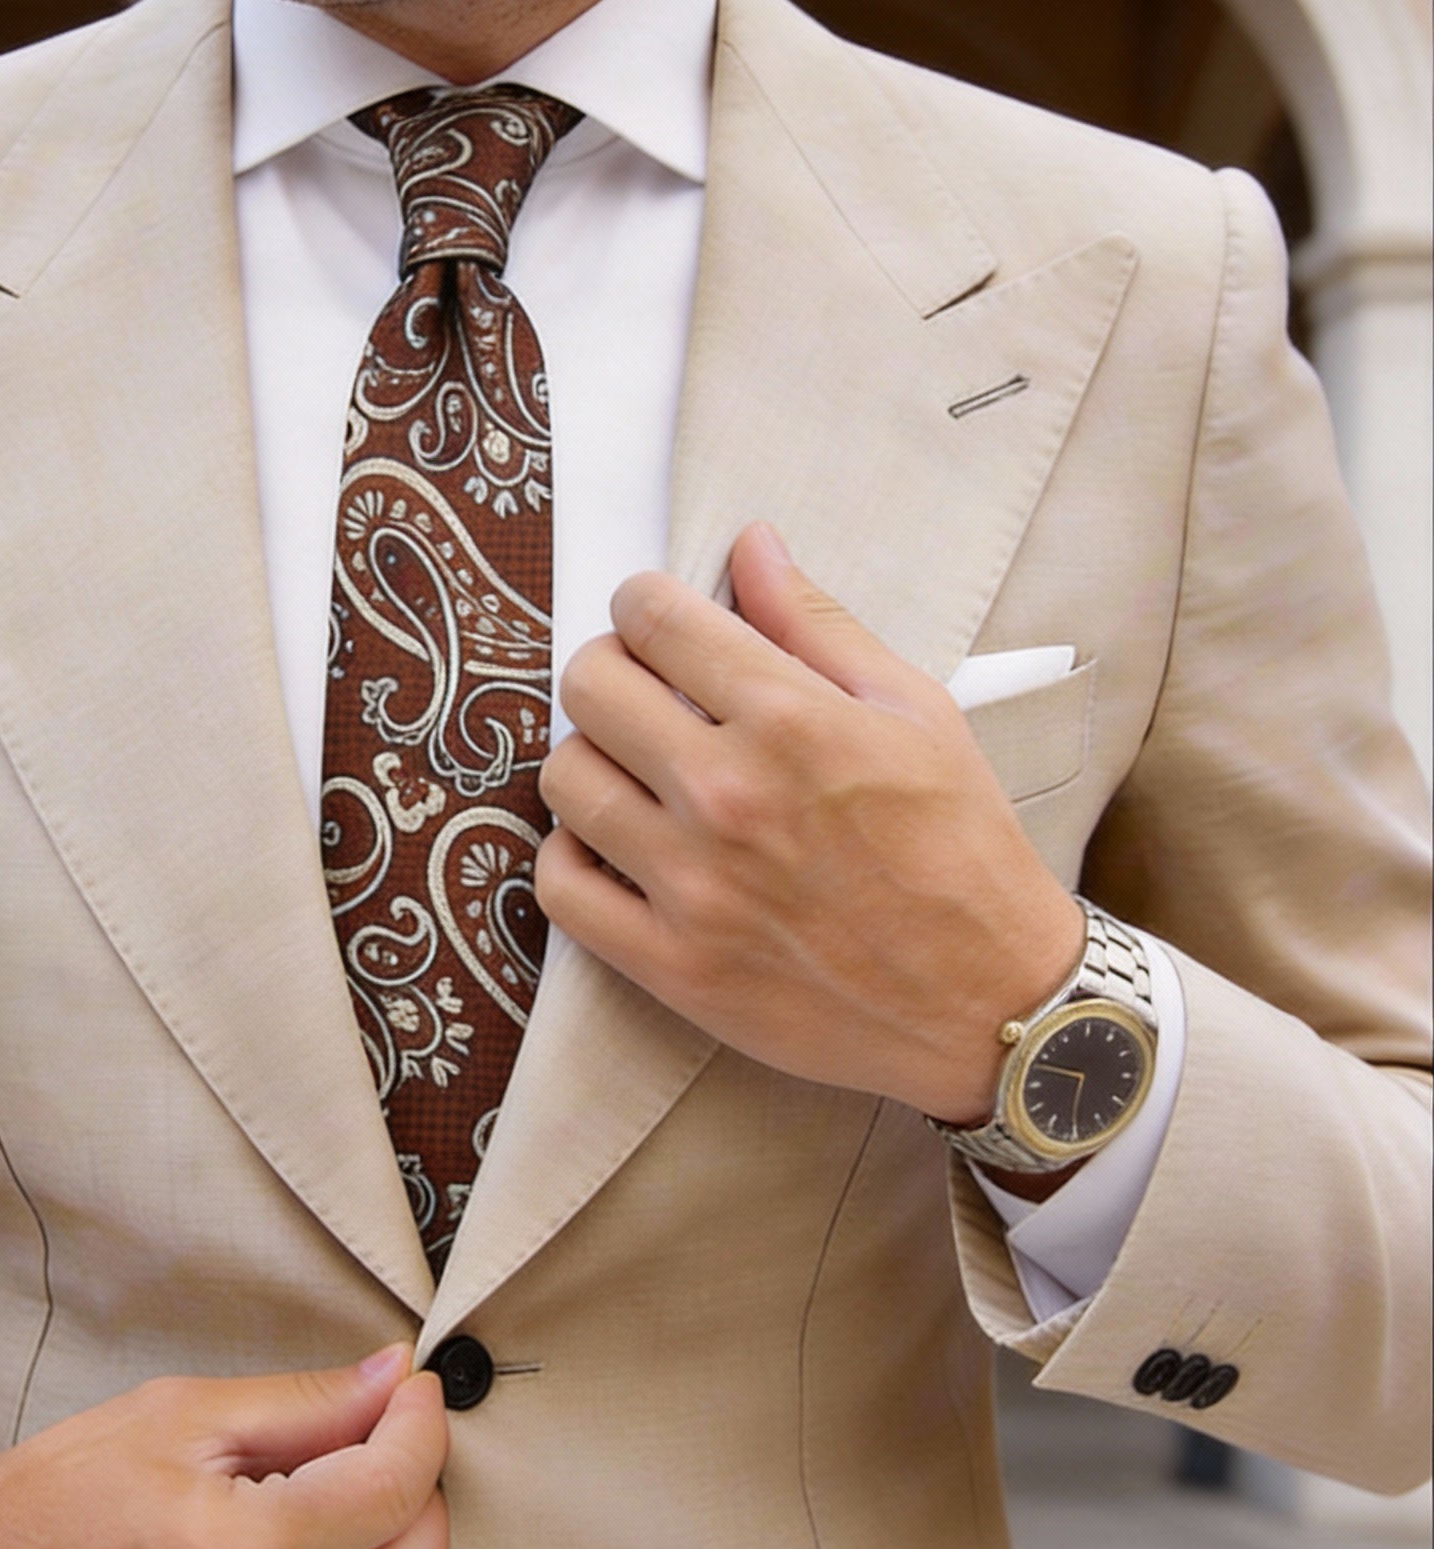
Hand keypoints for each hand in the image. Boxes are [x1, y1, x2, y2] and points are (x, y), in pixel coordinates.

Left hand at [536, 523, 1083, 1122]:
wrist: (989, 1003)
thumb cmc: (961, 850)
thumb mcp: (916, 713)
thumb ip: (818, 625)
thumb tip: (750, 545)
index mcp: (791, 721)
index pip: (653, 618)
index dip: (642, 604)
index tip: (655, 621)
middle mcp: (728, 796)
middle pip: (588, 687)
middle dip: (608, 670)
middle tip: (641, 692)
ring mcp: (692, 886)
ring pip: (564, 779)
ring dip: (590, 760)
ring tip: (634, 772)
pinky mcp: (671, 964)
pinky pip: (559, 887)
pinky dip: (571, 856)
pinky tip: (615, 846)